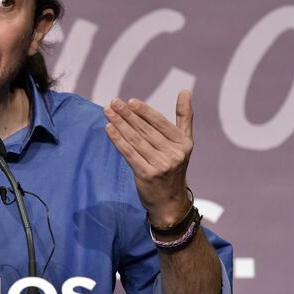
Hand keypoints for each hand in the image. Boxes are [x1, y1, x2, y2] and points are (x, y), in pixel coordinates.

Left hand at [103, 90, 193, 226]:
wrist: (169, 202)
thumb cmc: (173, 166)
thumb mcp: (184, 143)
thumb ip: (184, 117)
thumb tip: (185, 91)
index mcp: (183, 144)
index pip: (160, 123)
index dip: (144, 111)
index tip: (130, 101)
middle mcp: (174, 155)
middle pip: (145, 130)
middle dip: (127, 115)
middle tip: (113, 102)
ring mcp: (161, 166)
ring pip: (135, 140)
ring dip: (119, 124)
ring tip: (107, 112)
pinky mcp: (146, 175)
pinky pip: (129, 153)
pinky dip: (117, 140)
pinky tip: (109, 129)